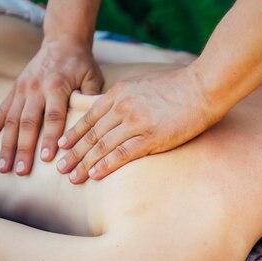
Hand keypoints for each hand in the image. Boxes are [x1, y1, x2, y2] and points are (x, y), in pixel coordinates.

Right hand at [0, 34, 103, 174]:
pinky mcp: (15, 90)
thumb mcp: (92, 76)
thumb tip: (93, 123)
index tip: (47, 158)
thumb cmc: (81, 63)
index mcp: (57, 86)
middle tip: (22, 171)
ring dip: (7, 145)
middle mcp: (36, 88)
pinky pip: (1, 111)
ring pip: (12, 121)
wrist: (62, 41)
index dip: (50, 137)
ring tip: (4, 168)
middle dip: (24, 149)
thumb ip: (91, 98)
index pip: (54, 116)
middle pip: (28, 122)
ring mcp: (23, 89)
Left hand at [56, 67, 219, 182]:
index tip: (62, 145)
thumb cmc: (178, 86)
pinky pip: (122, 154)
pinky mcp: (151, 137)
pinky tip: (95, 175)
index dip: (74, 133)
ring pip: (102, 146)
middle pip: (91, 133)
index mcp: (120, 93)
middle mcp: (123, 107)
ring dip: (84, 163)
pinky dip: (106, 165)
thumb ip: (127, 96)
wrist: (202, 87)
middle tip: (59, 167)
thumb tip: (117, 109)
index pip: (89, 117)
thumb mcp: (144, 84)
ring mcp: (136, 122)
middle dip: (73, 152)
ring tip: (71, 177)